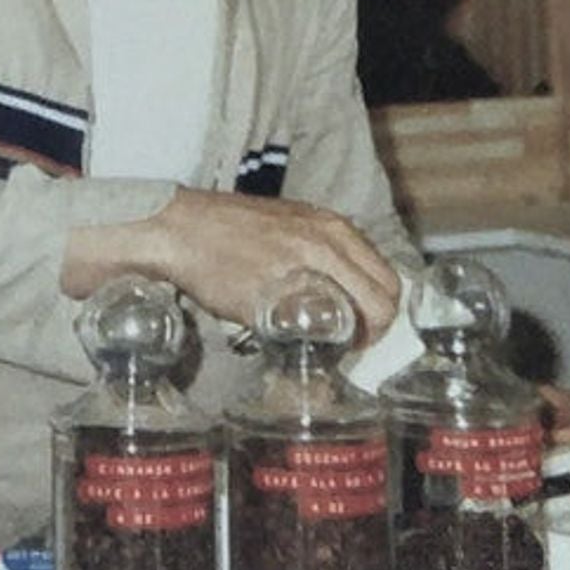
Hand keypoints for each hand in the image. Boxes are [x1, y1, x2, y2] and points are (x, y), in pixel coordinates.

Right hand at [63, 187, 400, 343]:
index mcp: (334, 227)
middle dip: (375, 331)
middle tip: (352, 344)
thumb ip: (323, 250)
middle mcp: (327, 242)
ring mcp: (302, 266)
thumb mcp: (292, 224)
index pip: (388, 279)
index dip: (383, 312)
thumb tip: (345, 286)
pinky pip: (310, 325)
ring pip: (357, 315)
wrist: (181, 228)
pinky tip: (296, 340)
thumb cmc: (232, 229)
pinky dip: (313, 340)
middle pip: (383, 301)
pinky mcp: (273, 292)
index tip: (364, 327)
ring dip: (351, 338)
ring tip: (327, 344)